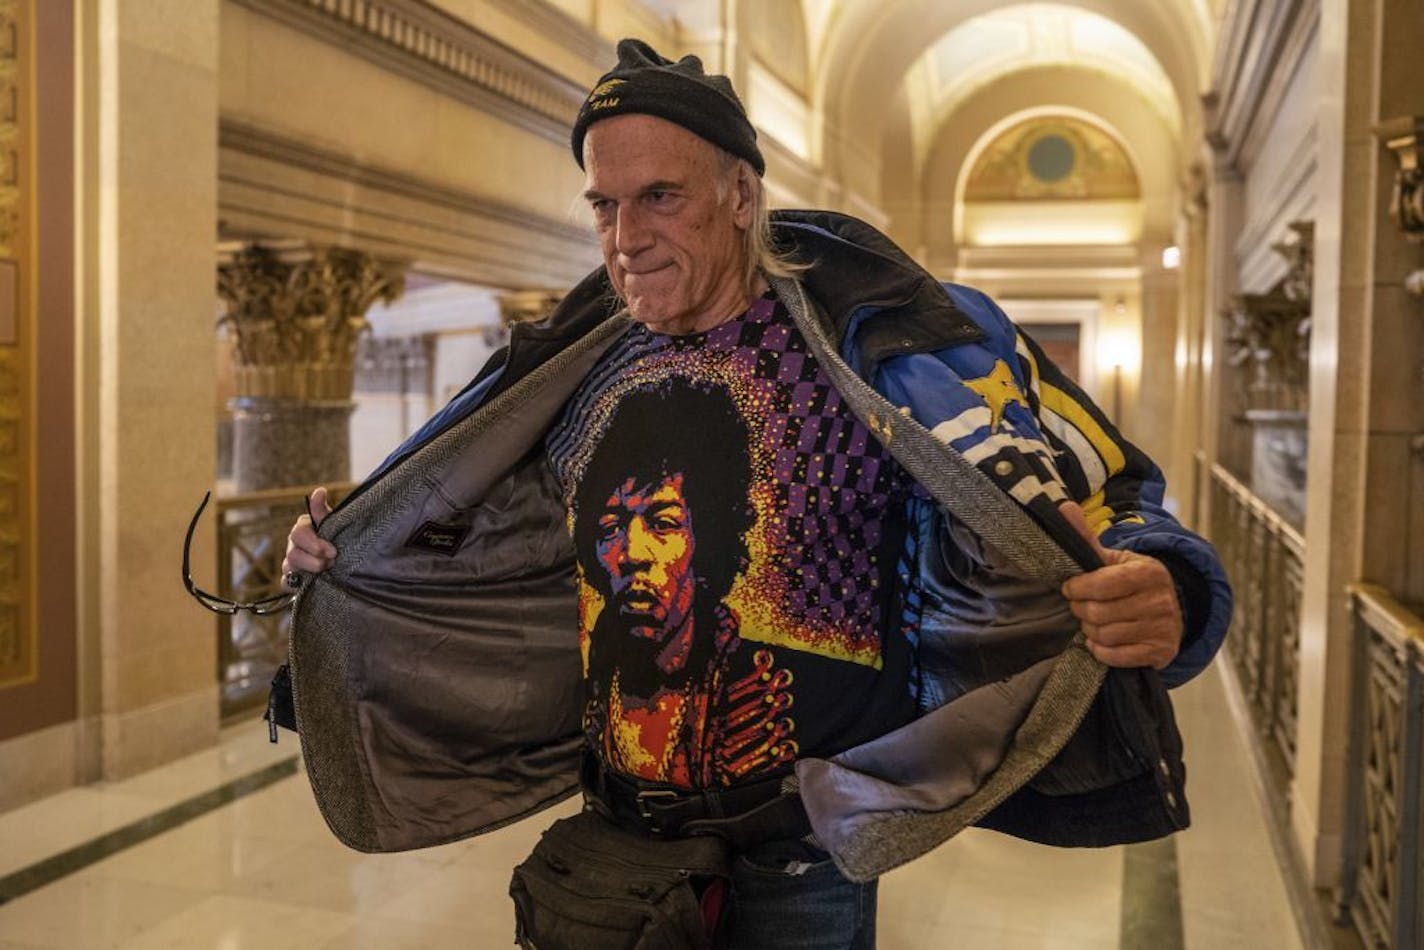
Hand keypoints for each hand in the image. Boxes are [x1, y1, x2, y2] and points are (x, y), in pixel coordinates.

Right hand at [282, 486, 336, 585]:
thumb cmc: (338, 539)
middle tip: (332, 562)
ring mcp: (290, 563)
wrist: (345, 563)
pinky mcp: (290, 581)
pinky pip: (285, 584)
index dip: (315, 544)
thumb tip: (319, 491)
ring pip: (288, 569)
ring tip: (328, 572)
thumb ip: (323, 512)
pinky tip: (314, 582)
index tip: (333, 551)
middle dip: (315, 560)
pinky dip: (297, 585)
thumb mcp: (334, 525)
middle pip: (293, 554)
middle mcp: (293, 545)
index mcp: (303, 529)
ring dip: (310, 572)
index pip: (299, 533)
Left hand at [1058, 501, 1182, 669]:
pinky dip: (1102, 650)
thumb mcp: (1113, 559)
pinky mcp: (1161, 651)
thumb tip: (1064, 508)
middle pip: (1098, 613)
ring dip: (1090, 631)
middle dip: (1081, 611)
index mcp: (1146, 572)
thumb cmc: (1132, 582)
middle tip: (1081, 606)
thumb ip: (1086, 538)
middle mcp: (1159, 600)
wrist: (1169, 610)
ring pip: (1105, 635)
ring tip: (1094, 622)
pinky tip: (1102, 641)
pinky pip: (1117, 657)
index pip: (1100, 584)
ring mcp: (1162, 627)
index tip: (1071, 588)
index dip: (1078, 588)